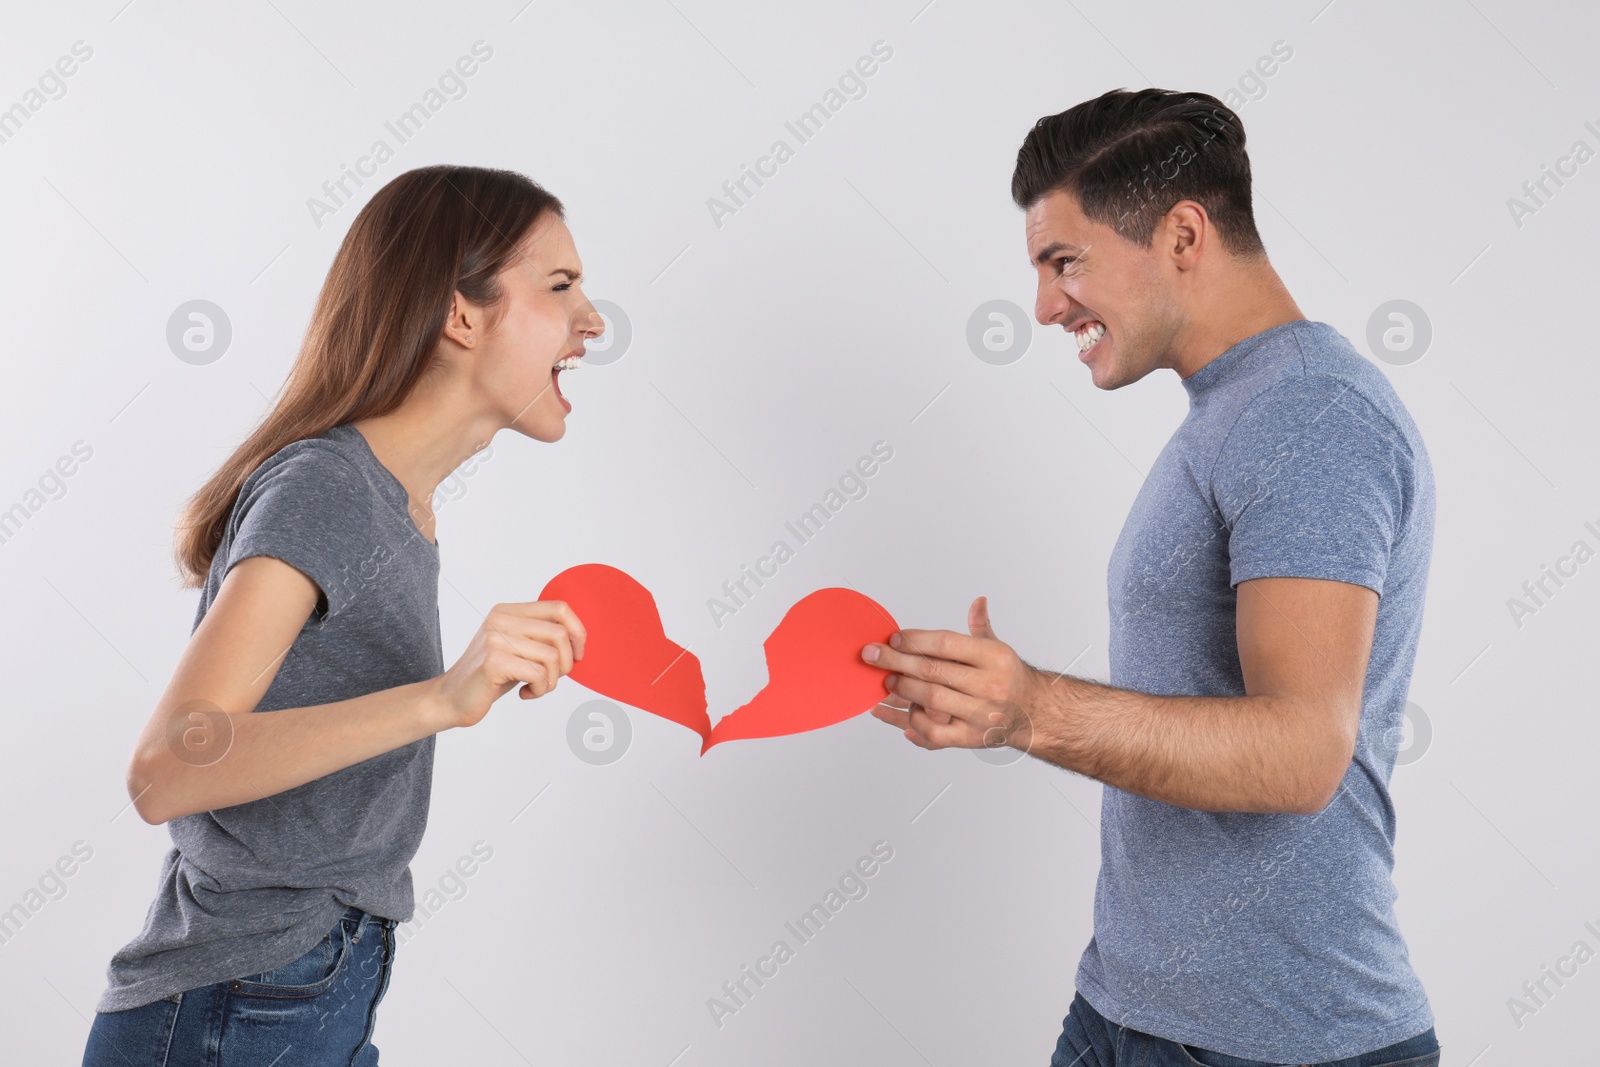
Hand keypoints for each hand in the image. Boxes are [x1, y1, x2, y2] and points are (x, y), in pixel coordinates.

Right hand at [431, 600, 586, 728]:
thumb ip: (541, 637)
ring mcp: (495, 639)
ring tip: (536, 687)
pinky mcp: (493, 662)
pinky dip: (539, 689)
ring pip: (551, 656)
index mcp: (508, 611)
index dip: (578, 632)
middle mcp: (501, 620)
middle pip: (559, 634)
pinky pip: (537, 674)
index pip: (559, 608)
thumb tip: (580, 639)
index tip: (578, 654)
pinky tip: (525, 693)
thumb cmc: (491, 677)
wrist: (450, 699)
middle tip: (552, 678)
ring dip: (552, 680)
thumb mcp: (518, 649)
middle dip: (566, 663)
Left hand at [862, 596, 1036, 750]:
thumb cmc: (1008, 677)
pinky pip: (935, 733)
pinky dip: (915, 723)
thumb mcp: (999, 647)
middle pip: (932, 671)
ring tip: (885, 682)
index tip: (893, 638)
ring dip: (902, 690)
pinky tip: (903, 714)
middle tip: (871, 656)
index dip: (915, 640)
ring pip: (930, 700)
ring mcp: (981, 713)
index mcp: (994, 657)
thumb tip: (978, 601)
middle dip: (896, 661)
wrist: (1034, 713)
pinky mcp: (972, 737)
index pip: (946, 644)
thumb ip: (981, 626)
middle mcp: (990, 685)